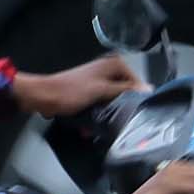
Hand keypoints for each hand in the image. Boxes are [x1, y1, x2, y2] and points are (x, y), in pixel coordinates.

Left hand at [9, 54, 141, 120]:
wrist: (44, 98)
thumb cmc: (71, 92)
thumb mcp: (102, 91)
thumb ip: (125, 90)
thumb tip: (149, 89)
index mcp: (112, 65)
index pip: (136, 82)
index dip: (136, 98)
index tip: (136, 114)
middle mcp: (106, 70)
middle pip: (124, 93)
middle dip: (119, 110)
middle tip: (118, 124)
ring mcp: (97, 82)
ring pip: (111, 102)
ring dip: (106, 116)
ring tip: (101, 129)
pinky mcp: (88, 93)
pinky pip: (99, 105)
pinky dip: (95, 116)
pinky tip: (89, 129)